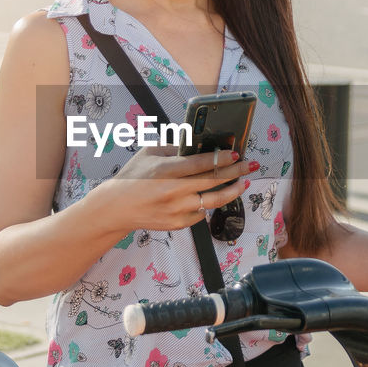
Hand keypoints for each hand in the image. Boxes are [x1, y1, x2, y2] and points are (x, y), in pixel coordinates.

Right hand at [94, 146, 259, 232]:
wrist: (117, 208)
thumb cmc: (133, 176)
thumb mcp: (149, 153)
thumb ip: (173, 147)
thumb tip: (197, 142)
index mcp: (165, 170)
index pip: (200, 164)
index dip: (222, 159)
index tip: (236, 153)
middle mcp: (173, 191)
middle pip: (213, 181)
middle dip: (236, 172)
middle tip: (251, 165)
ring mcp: (176, 210)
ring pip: (213, 201)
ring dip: (232, 191)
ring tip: (243, 183)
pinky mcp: (177, 223)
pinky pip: (201, 213)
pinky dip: (208, 204)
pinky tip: (212, 196)